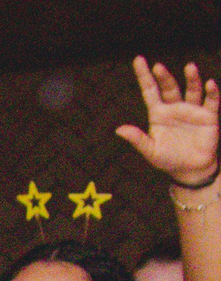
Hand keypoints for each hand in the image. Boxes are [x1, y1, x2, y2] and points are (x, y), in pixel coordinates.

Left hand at [118, 58, 219, 185]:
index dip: (144, 76)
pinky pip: (211, 101)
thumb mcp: (150, 151)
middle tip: (158, 66)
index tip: (138, 59)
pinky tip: (210, 84)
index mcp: (158, 114)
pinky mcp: (208, 116)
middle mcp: (175, 107)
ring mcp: (192, 110)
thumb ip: (137, 139)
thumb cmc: (168, 159)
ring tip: (190, 67)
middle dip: (164, 77)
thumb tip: (118, 129)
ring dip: (191, 78)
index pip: (150, 91)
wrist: (190, 170)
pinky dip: (212, 92)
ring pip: (191, 89)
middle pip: (169, 87)